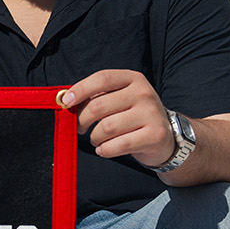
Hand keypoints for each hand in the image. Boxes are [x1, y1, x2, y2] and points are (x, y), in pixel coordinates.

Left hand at [60, 69, 175, 167]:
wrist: (163, 137)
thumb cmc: (132, 116)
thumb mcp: (119, 99)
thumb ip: (96, 96)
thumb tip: (66, 101)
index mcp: (133, 79)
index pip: (102, 78)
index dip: (80, 89)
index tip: (66, 102)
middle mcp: (144, 93)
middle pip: (99, 106)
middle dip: (82, 120)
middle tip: (80, 128)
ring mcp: (151, 113)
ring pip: (106, 128)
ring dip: (94, 137)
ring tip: (96, 139)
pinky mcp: (155, 135)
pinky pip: (118, 145)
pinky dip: (105, 150)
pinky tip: (104, 149)